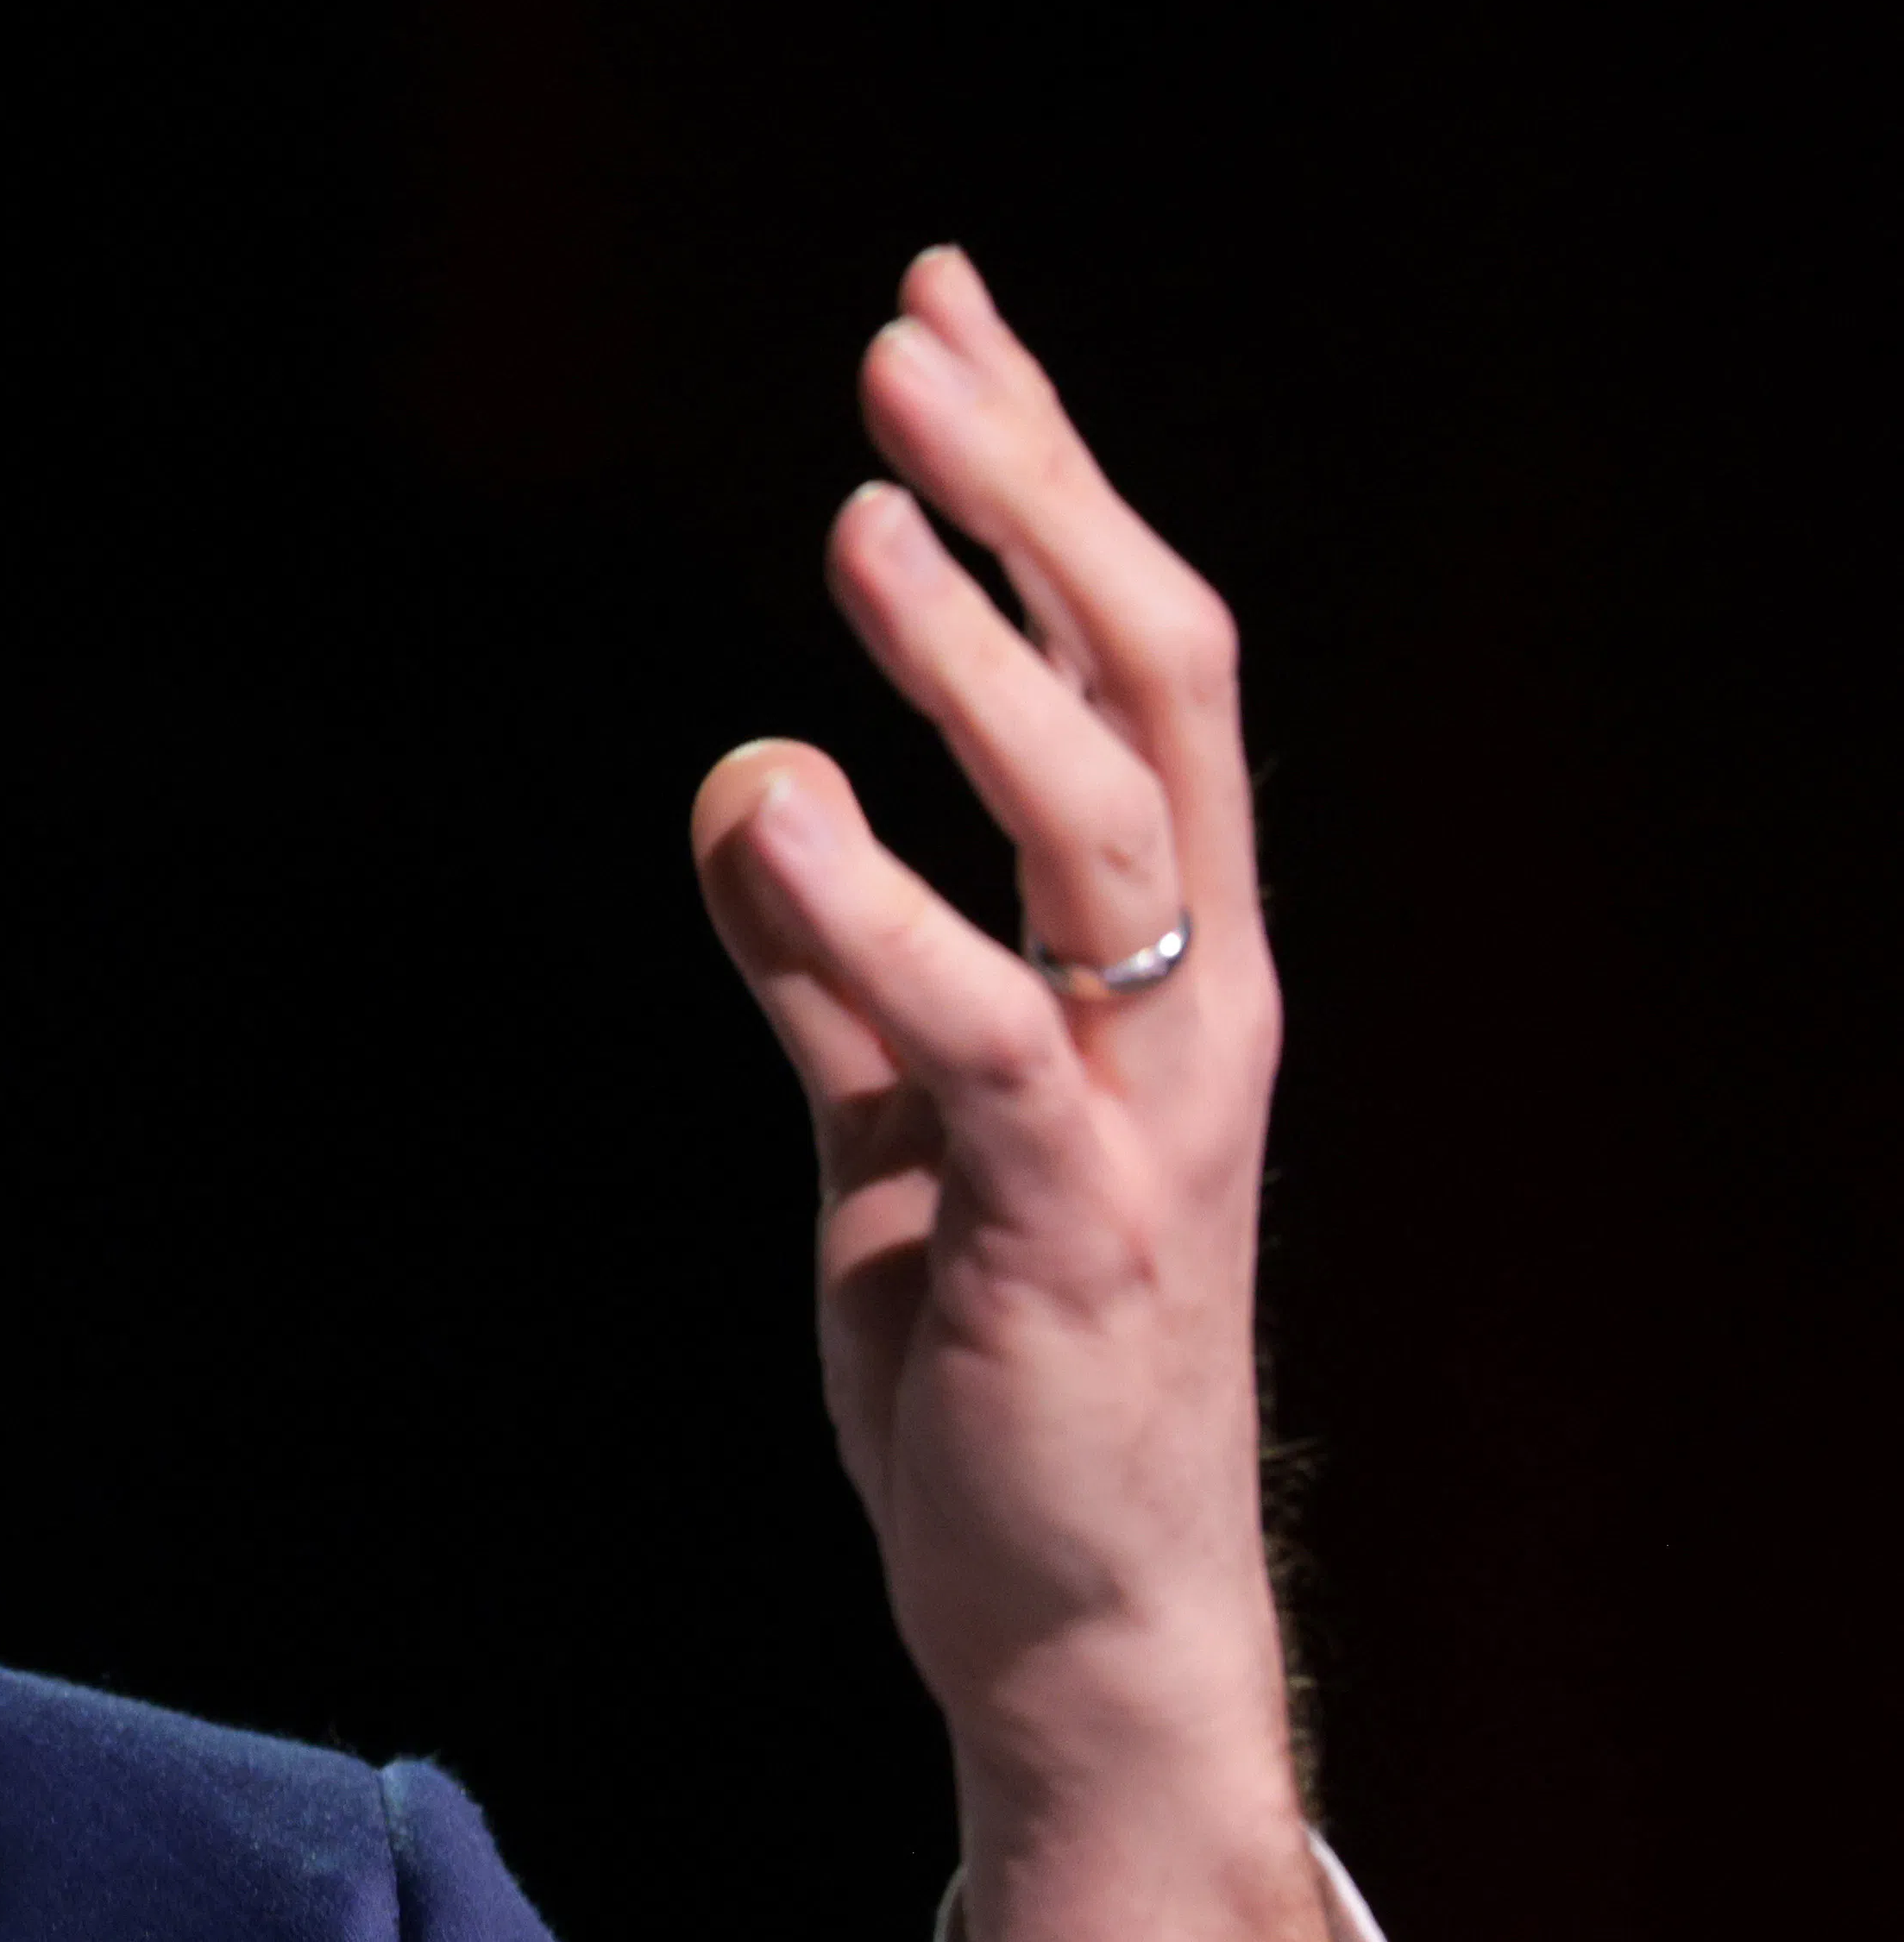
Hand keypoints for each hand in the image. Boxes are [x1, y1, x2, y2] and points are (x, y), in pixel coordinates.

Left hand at [691, 251, 1348, 1941]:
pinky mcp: (1068, 1223)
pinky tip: (777, 807)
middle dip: (1035, 504)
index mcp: (1162, 961)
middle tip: (905, 357)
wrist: (1071, 1616)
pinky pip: (982, 1029)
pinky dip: (874, 912)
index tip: (941, 325)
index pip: (1128, 665)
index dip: (1042, 486)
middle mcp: (1192, 1002)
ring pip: (1097, 825)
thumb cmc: (998, 1369)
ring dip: (973, 662)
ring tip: (860, 520)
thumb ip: (827, 976)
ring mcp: (1147, 1107)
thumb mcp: (888, 1131)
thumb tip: (750, 800)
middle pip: (1151, 689)